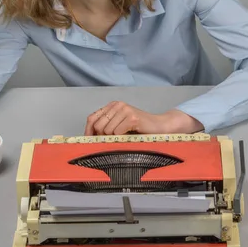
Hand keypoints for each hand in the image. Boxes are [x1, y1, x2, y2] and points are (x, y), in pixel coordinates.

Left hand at [84, 101, 203, 136]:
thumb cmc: (139, 128)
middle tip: (112, 141)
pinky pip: (117, 132)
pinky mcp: (132, 117)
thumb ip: (106, 127)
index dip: (88, 131)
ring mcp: (125, 110)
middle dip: (102, 137)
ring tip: (124, 137)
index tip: (88, 142)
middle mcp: (117, 105)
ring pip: (107, 130)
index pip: (92, 118)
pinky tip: (130, 135)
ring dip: (114, 138)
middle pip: (98, 125)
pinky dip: (122, 138)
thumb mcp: (119, 125)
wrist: (159, 126)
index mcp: (112, 106)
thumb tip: (89, 138)